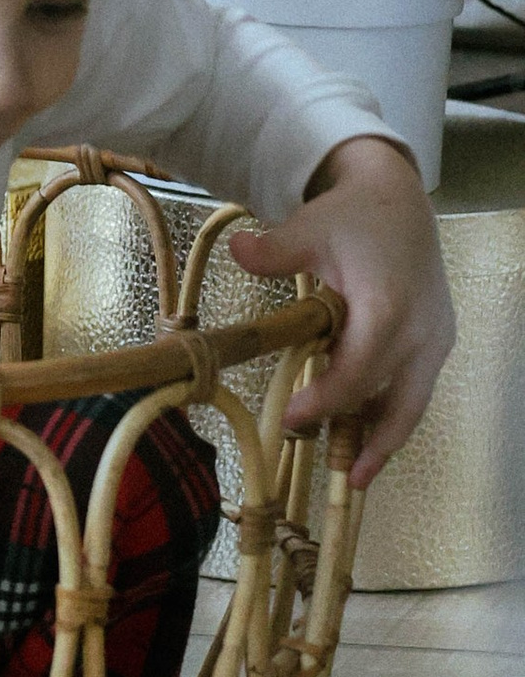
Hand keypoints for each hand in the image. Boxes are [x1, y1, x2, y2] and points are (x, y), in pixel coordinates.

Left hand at [225, 131, 453, 483]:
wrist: (399, 200)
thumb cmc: (351, 217)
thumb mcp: (309, 227)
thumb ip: (274, 249)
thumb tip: (237, 250)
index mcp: (388, 306)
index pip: (358, 371)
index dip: (326, 400)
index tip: (291, 417)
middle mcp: (421, 330)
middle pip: (396, 400)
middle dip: (367, 439)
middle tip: (339, 474)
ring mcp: (436, 338)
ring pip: (415, 402)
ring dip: (388, 438)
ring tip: (359, 475)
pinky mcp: (439, 340)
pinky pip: (417, 387)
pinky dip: (394, 413)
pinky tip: (367, 435)